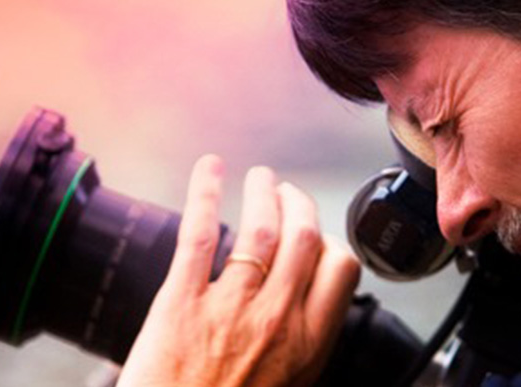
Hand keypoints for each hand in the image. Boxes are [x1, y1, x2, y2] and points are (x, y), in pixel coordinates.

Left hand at [116, 155, 360, 386]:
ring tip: (261, 179)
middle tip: (288, 193)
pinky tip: (211, 170)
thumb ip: (301, 350)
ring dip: (264, 193)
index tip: (319, 236)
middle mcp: (275, 319)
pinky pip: (199, 234)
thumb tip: (309, 318)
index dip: (332, 242)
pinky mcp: (180, 302)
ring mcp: (229, 307)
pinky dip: (206, 193)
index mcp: (307, 344)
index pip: (341, 268)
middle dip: (299, 204)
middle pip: (303, 236)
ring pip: (260, 228)